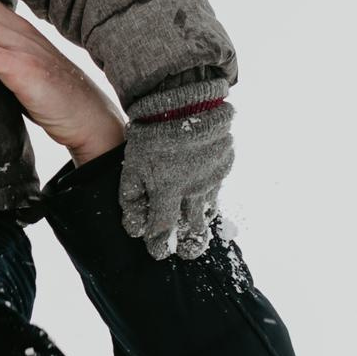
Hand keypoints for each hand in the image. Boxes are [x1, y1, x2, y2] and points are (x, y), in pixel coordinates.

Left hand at [121, 86, 234, 260]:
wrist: (185, 102)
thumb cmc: (152, 134)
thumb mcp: (132, 167)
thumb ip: (132, 200)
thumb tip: (135, 229)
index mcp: (169, 192)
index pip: (164, 229)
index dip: (159, 244)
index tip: (158, 253)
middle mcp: (194, 189)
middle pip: (193, 226)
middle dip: (190, 243)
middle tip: (187, 254)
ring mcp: (212, 177)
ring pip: (209, 209)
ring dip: (203, 224)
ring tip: (199, 236)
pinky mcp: (224, 163)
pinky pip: (217, 187)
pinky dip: (211, 197)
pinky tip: (207, 200)